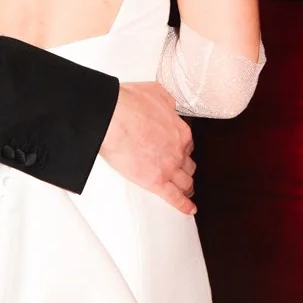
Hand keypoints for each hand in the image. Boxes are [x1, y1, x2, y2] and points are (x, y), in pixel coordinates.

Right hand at [100, 80, 195, 215]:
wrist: (113, 118)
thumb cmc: (129, 104)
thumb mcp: (157, 93)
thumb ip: (167, 102)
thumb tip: (170, 105)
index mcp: (180, 131)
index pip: (187, 145)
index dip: (182, 149)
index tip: (179, 151)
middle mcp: (178, 151)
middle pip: (188, 164)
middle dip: (185, 168)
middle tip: (181, 171)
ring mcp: (168, 167)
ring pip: (185, 182)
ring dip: (187, 186)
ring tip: (186, 190)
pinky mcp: (156, 181)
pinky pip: (175, 198)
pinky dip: (184, 205)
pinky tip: (189, 209)